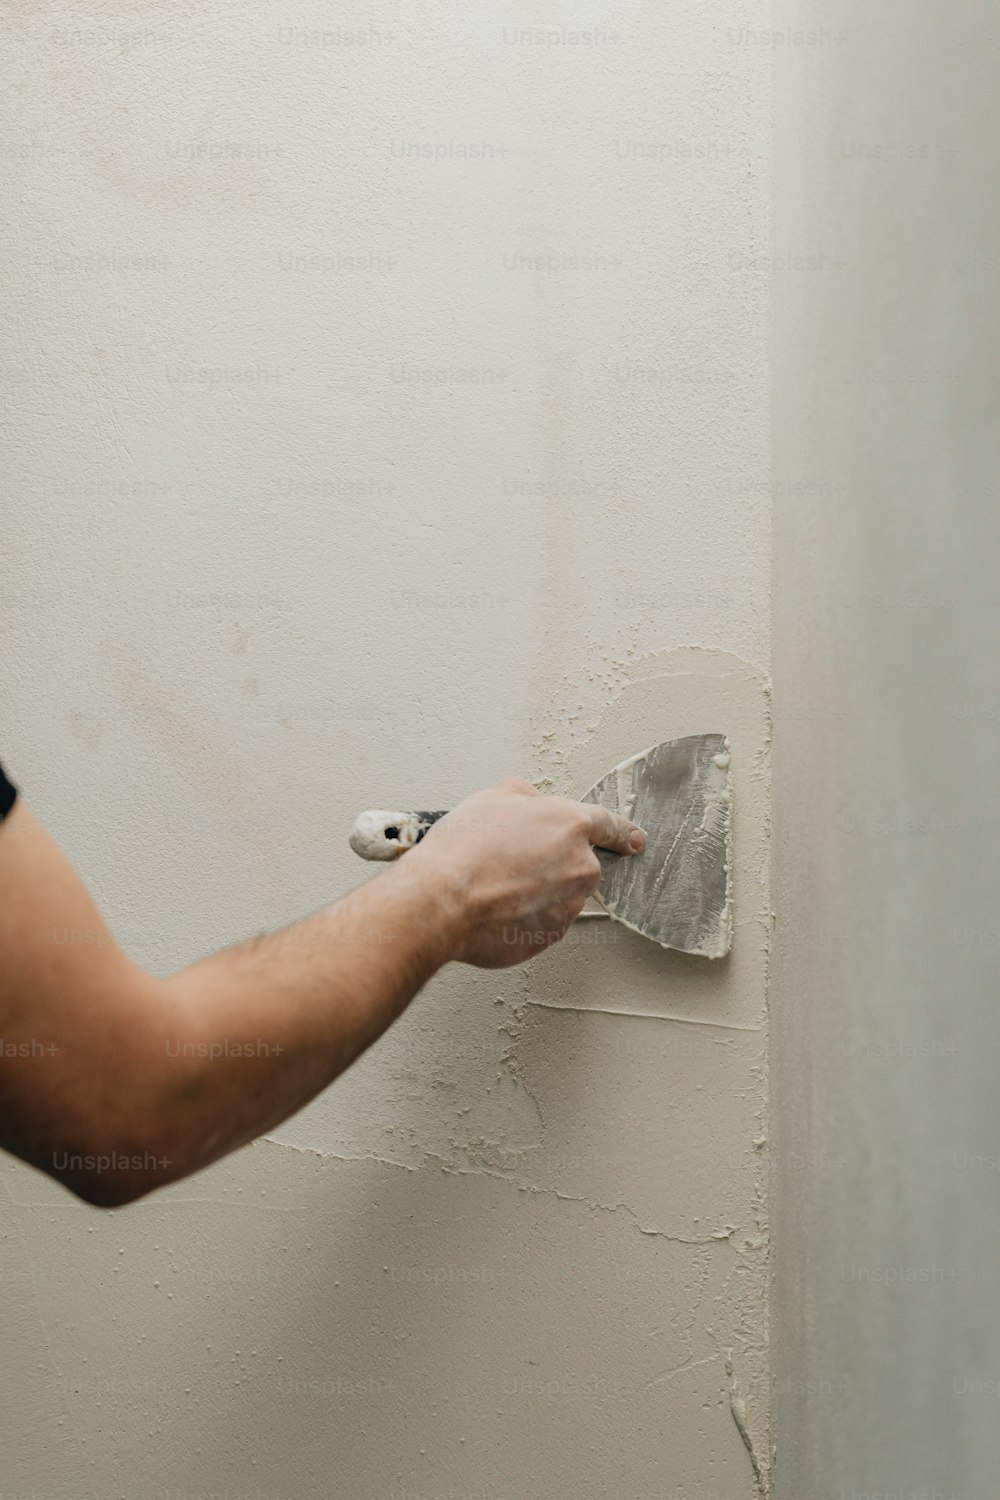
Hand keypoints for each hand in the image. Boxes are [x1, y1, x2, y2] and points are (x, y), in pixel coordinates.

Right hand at [406, 777, 645, 967]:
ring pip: (559, 895)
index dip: (622, 832)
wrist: (442, 900)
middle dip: (553, 863)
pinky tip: (493, 906)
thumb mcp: (493, 797)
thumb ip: (527, 796)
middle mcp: (579, 868)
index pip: (609, 825)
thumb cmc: (464, 849)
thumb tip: (534, 803)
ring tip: (495, 884)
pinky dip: (522, 916)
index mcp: (571, 826)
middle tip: (511, 862)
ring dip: (535, 891)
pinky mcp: (549, 937)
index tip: (634, 840)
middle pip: (578, 863)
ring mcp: (567, 907)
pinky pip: (541, 922)